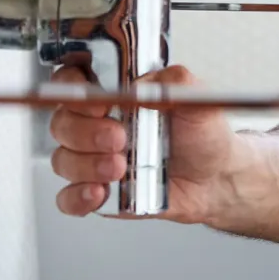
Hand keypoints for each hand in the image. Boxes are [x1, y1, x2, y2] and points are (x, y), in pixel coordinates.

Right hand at [47, 65, 238, 222]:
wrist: (216, 178)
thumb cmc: (202, 136)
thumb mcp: (197, 100)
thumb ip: (176, 82)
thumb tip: (145, 82)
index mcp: (116, 96)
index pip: (72, 82)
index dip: (73, 89)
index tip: (98, 102)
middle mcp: (98, 125)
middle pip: (62, 123)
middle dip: (85, 132)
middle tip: (118, 138)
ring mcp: (95, 160)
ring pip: (63, 160)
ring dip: (86, 165)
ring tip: (120, 167)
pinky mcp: (99, 192)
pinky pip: (68, 198)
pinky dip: (78, 197)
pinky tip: (101, 192)